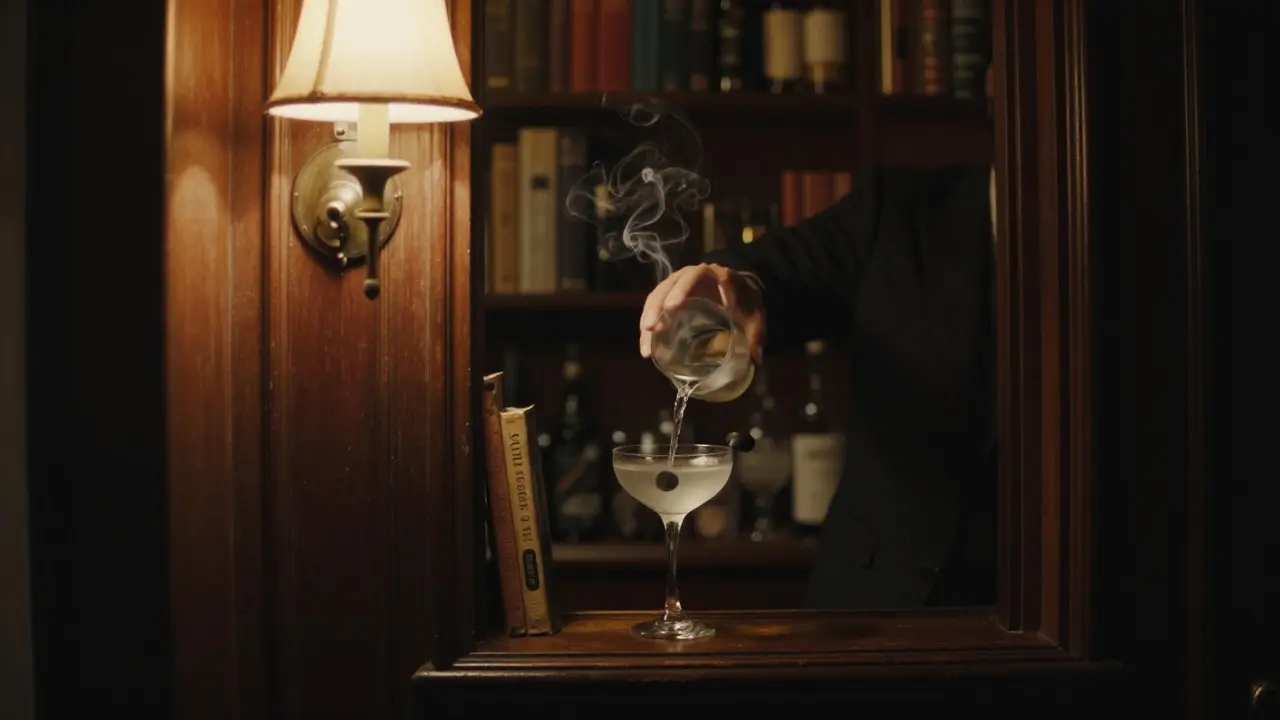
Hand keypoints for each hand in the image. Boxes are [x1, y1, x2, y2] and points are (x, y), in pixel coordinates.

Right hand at [638, 263, 765, 363]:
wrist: (738, 290)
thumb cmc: (744, 299)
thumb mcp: (754, 313)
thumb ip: (755, 332)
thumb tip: (755, 359)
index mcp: (714, 274)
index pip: (699, 274)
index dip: (688, 289)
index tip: (678, 308)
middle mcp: (691, 275)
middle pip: (671, 285)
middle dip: (660, 304)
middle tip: (653, 326)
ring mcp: (677, 285)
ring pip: (658, 296)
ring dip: (650, 317)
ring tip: (646, 341)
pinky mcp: (669, 298)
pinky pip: (654, 309)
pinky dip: (649, 327)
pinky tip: (647, 347)